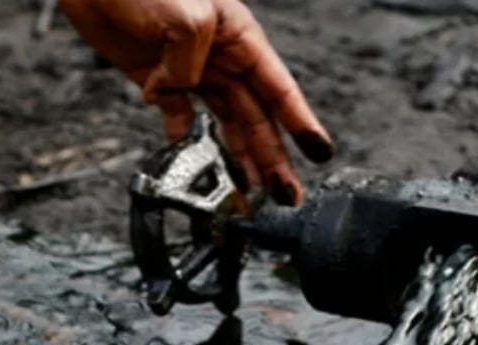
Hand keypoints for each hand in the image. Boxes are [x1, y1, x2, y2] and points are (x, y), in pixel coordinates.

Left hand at [59, 0, 333, 204]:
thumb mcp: (187, 14)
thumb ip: (191, 62)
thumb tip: (180, 94)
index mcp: (240, 36)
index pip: (279, 87)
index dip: (300, 122)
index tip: (319, 152)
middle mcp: (221, 55)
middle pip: (256, 115)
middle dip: (273, 155)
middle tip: (285, 193)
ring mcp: (190, 68)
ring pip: (224, 121)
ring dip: (237, 156)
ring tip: (249, 190)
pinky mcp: (158, 76)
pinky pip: (180, 116)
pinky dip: (186, 139)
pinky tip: (195, 160)